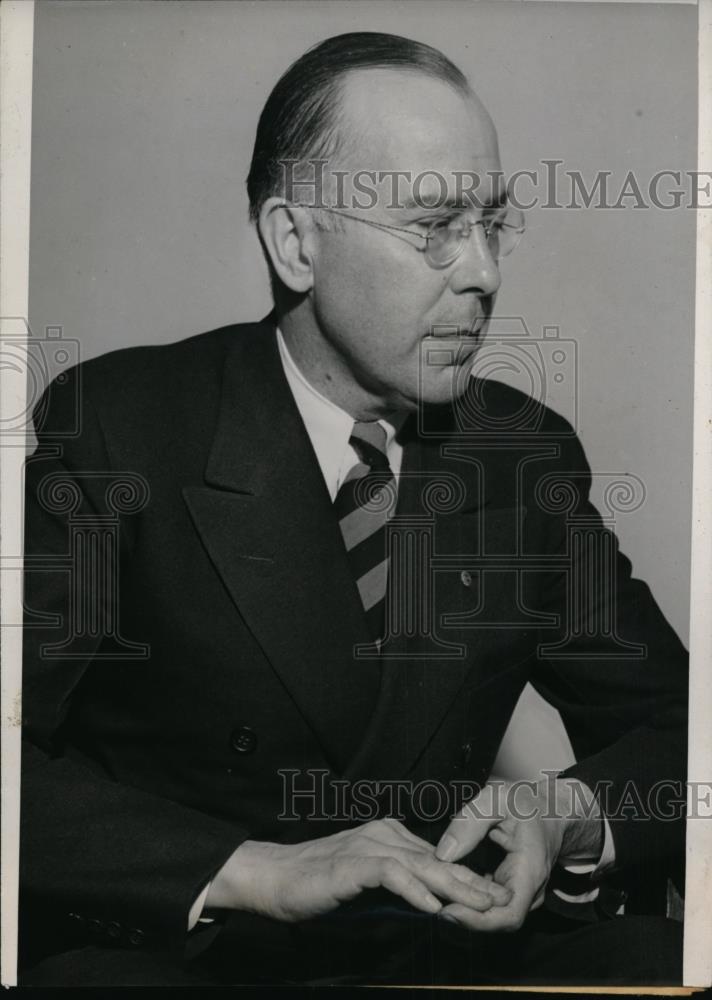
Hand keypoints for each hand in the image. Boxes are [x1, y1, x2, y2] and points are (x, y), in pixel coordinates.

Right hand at [205, 818, 510, 921]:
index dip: (466, 877)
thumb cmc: (317, 884)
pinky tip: (433, 907)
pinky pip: (391, 874)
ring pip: (421, 865)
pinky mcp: (353, 863)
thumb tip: (430, 902)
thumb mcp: (366, 885)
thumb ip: (396, 887)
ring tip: (480, 904)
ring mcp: (368, 846)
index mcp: (388, 836)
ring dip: (454, 887)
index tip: (491, 895)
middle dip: (471, 881)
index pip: (436, 857)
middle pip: (436, 859)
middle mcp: (383, 835)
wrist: (276, 877)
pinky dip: (414, 890)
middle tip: (500, 899)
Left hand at [434, 778, 602, 932]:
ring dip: (464, 909)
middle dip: (464, 917)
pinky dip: (469, 899)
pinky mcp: (509, 890)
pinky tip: (446, 887)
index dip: (478, 920)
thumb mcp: (496, 800)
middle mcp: (529, 891)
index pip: (509, 915)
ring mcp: (521, 893)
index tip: (447, 912)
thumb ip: (470, 823)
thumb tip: (442, 854)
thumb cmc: (524, 802)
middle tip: (431, 904)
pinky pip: (490, 903)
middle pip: (497, 920)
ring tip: (434, 895)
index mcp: (530, 871)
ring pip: (492, 914)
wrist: (550, 810)